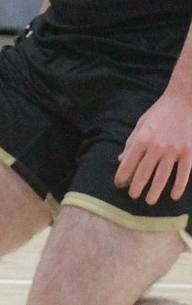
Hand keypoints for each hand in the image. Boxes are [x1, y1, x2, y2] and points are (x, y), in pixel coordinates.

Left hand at [115, 89, 191, 204]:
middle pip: (144, 172)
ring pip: (162, 176)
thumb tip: (121, 159)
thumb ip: (132, 143)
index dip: (122, 175)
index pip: (128, 162)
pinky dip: (179, 186)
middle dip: (136, 187)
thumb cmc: (160, 113)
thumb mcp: (141, 125)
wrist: (183, 102)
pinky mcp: (189, 153)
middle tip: (133, 197)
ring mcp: (174, 151)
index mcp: (142, 139)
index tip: (119, 184)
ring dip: (155, 191)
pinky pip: (184, 174)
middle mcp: (156, 147)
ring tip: (150, 201)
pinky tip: (174, 195)